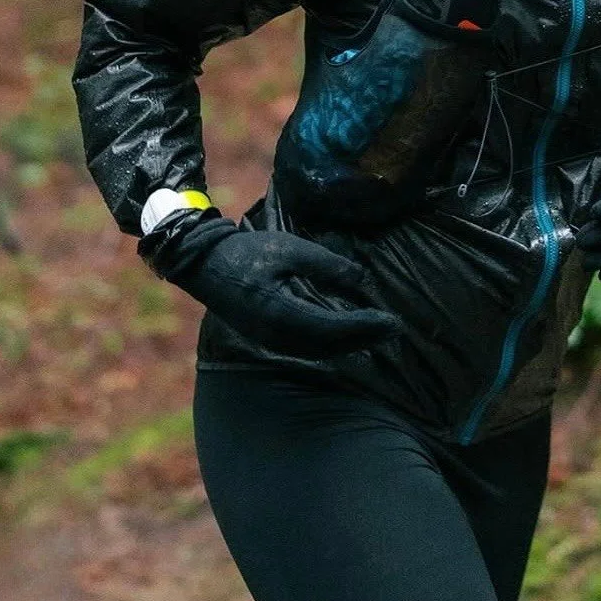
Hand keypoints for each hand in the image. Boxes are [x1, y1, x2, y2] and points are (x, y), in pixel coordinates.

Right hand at [145, 214, 401, 357]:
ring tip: (381, 333)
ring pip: (320, 352)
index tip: (391, 321)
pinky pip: (309, 349)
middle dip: (365, 339)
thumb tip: (363, 280)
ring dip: (353, 345)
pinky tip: (352, 336)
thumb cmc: (248, 252)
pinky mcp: (269, 339)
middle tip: (395, 328)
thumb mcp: (291, 249)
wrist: (206, 265)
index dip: (364, 327)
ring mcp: (271, 341)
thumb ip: (328, 266)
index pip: (332, 328)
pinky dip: (335, 345)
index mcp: (280, 312)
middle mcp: (276, 336)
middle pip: (330, 346)